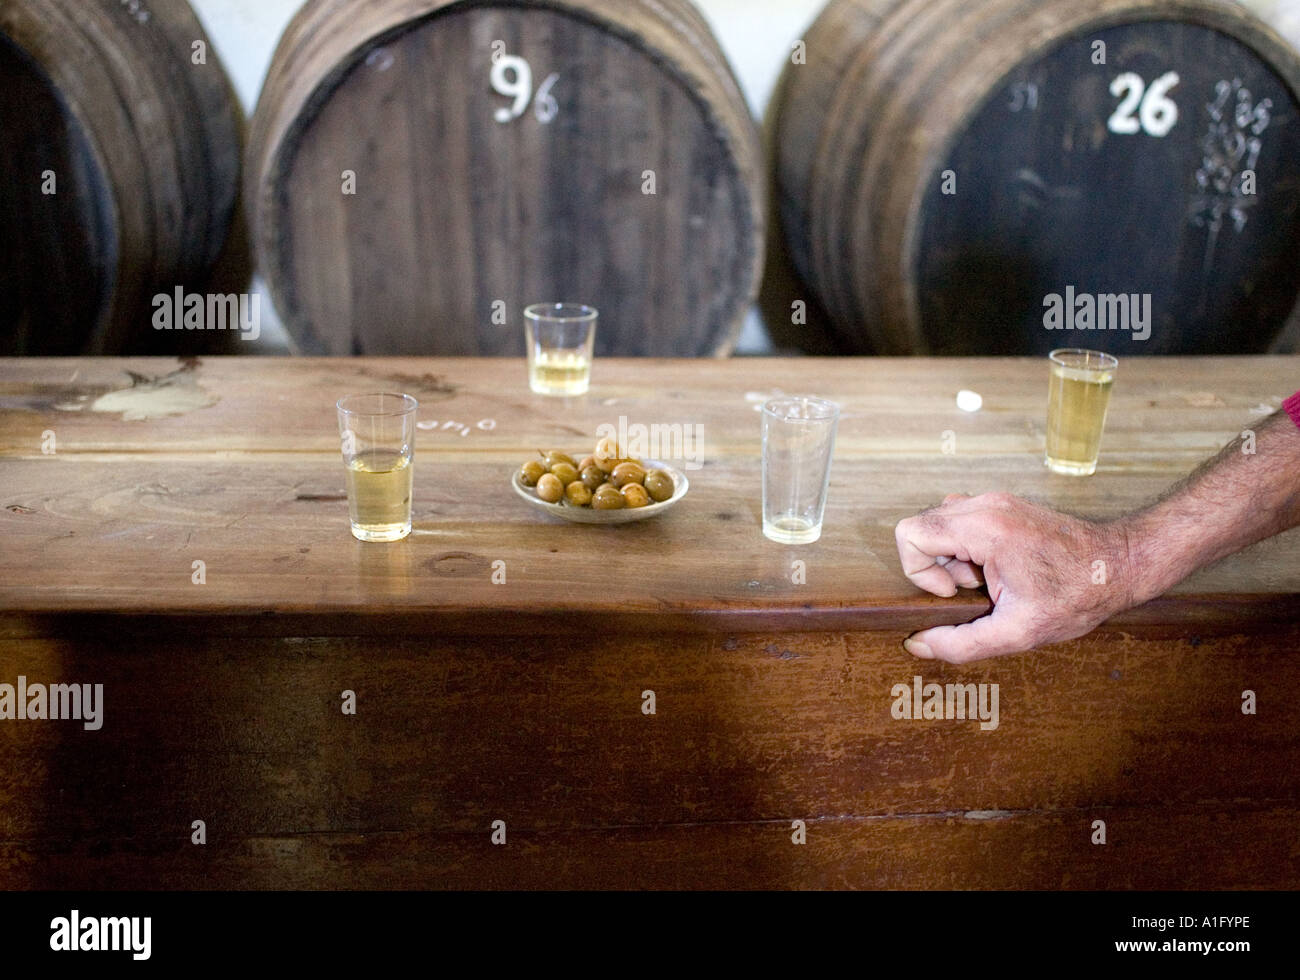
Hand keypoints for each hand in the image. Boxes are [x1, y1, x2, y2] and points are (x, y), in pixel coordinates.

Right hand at [893, 493, 1134, 662]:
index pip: (911, 533)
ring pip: (939, 524)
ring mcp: (994, 500)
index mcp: (985, 528)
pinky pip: (960, 521)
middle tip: (975, 588)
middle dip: (936, 567)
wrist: (1118, 565)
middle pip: (922, 527)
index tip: (956, 591)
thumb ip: (962, 644)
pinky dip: (965, 547)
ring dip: (951, 557)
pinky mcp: (1002, 505)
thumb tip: (918, 644)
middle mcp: (985, 505)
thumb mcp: (1018, 632)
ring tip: (986, 580)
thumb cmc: (1076, 595)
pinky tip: (995, 569)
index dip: (920, 571)